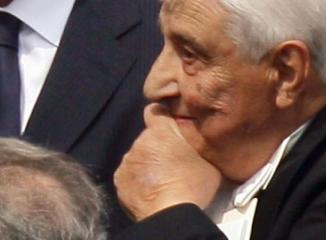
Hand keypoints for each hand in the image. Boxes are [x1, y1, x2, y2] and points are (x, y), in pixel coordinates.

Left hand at [115, 103, 222, 220]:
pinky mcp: (118, 179)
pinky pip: (129, 174)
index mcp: (160, 132)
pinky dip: (137, 180)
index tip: (168, 125)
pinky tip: (150, 191)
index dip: (161, 117)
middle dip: (158, 148)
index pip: (155, 111)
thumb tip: (193, 140)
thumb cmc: (192, 185)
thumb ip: (196, 144)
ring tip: (162, 182)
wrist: (169, 213)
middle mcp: (139, 142)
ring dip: (147, 165)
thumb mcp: (207, 159)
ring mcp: (126, 161)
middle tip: (172, 164)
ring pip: (137, 157)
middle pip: (148, 139)